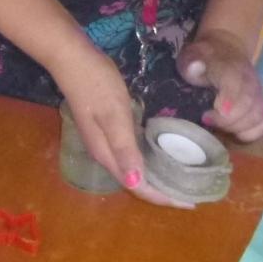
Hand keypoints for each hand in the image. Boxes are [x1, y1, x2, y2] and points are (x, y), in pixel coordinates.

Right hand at [53, 47, 190, 208]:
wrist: (72, 59)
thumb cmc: (96, 84)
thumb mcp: (114, 114)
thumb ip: (124, 149)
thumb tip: (136, 183)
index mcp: (107, 153)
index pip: (137, 186)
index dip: (162, 197)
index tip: (189, 203)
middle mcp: (104, 153)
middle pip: (135, 182)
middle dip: (162, 192)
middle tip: (190, 194)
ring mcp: (104, 142)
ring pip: (133, 169)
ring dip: (155, 178)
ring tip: (181, 179)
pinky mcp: (107, 130)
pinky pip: (130, 155)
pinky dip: (148, 160)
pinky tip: (161, 154)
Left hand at [177, 29, 262, 141]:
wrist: (225, 51)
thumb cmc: (204, 59)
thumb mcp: (191, 56)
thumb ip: (192, 63)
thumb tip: (195, 67)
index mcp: (232, 69)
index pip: (236, 89)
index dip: (224, 108)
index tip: (206, 116)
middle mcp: (251, 82)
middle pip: (248, 109)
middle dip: (226, 122)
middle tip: (207, 120)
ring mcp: (260, 95)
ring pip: (258, 119)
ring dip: (236, 129)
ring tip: (218, 125)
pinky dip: (249, 133)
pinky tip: (232, 129)